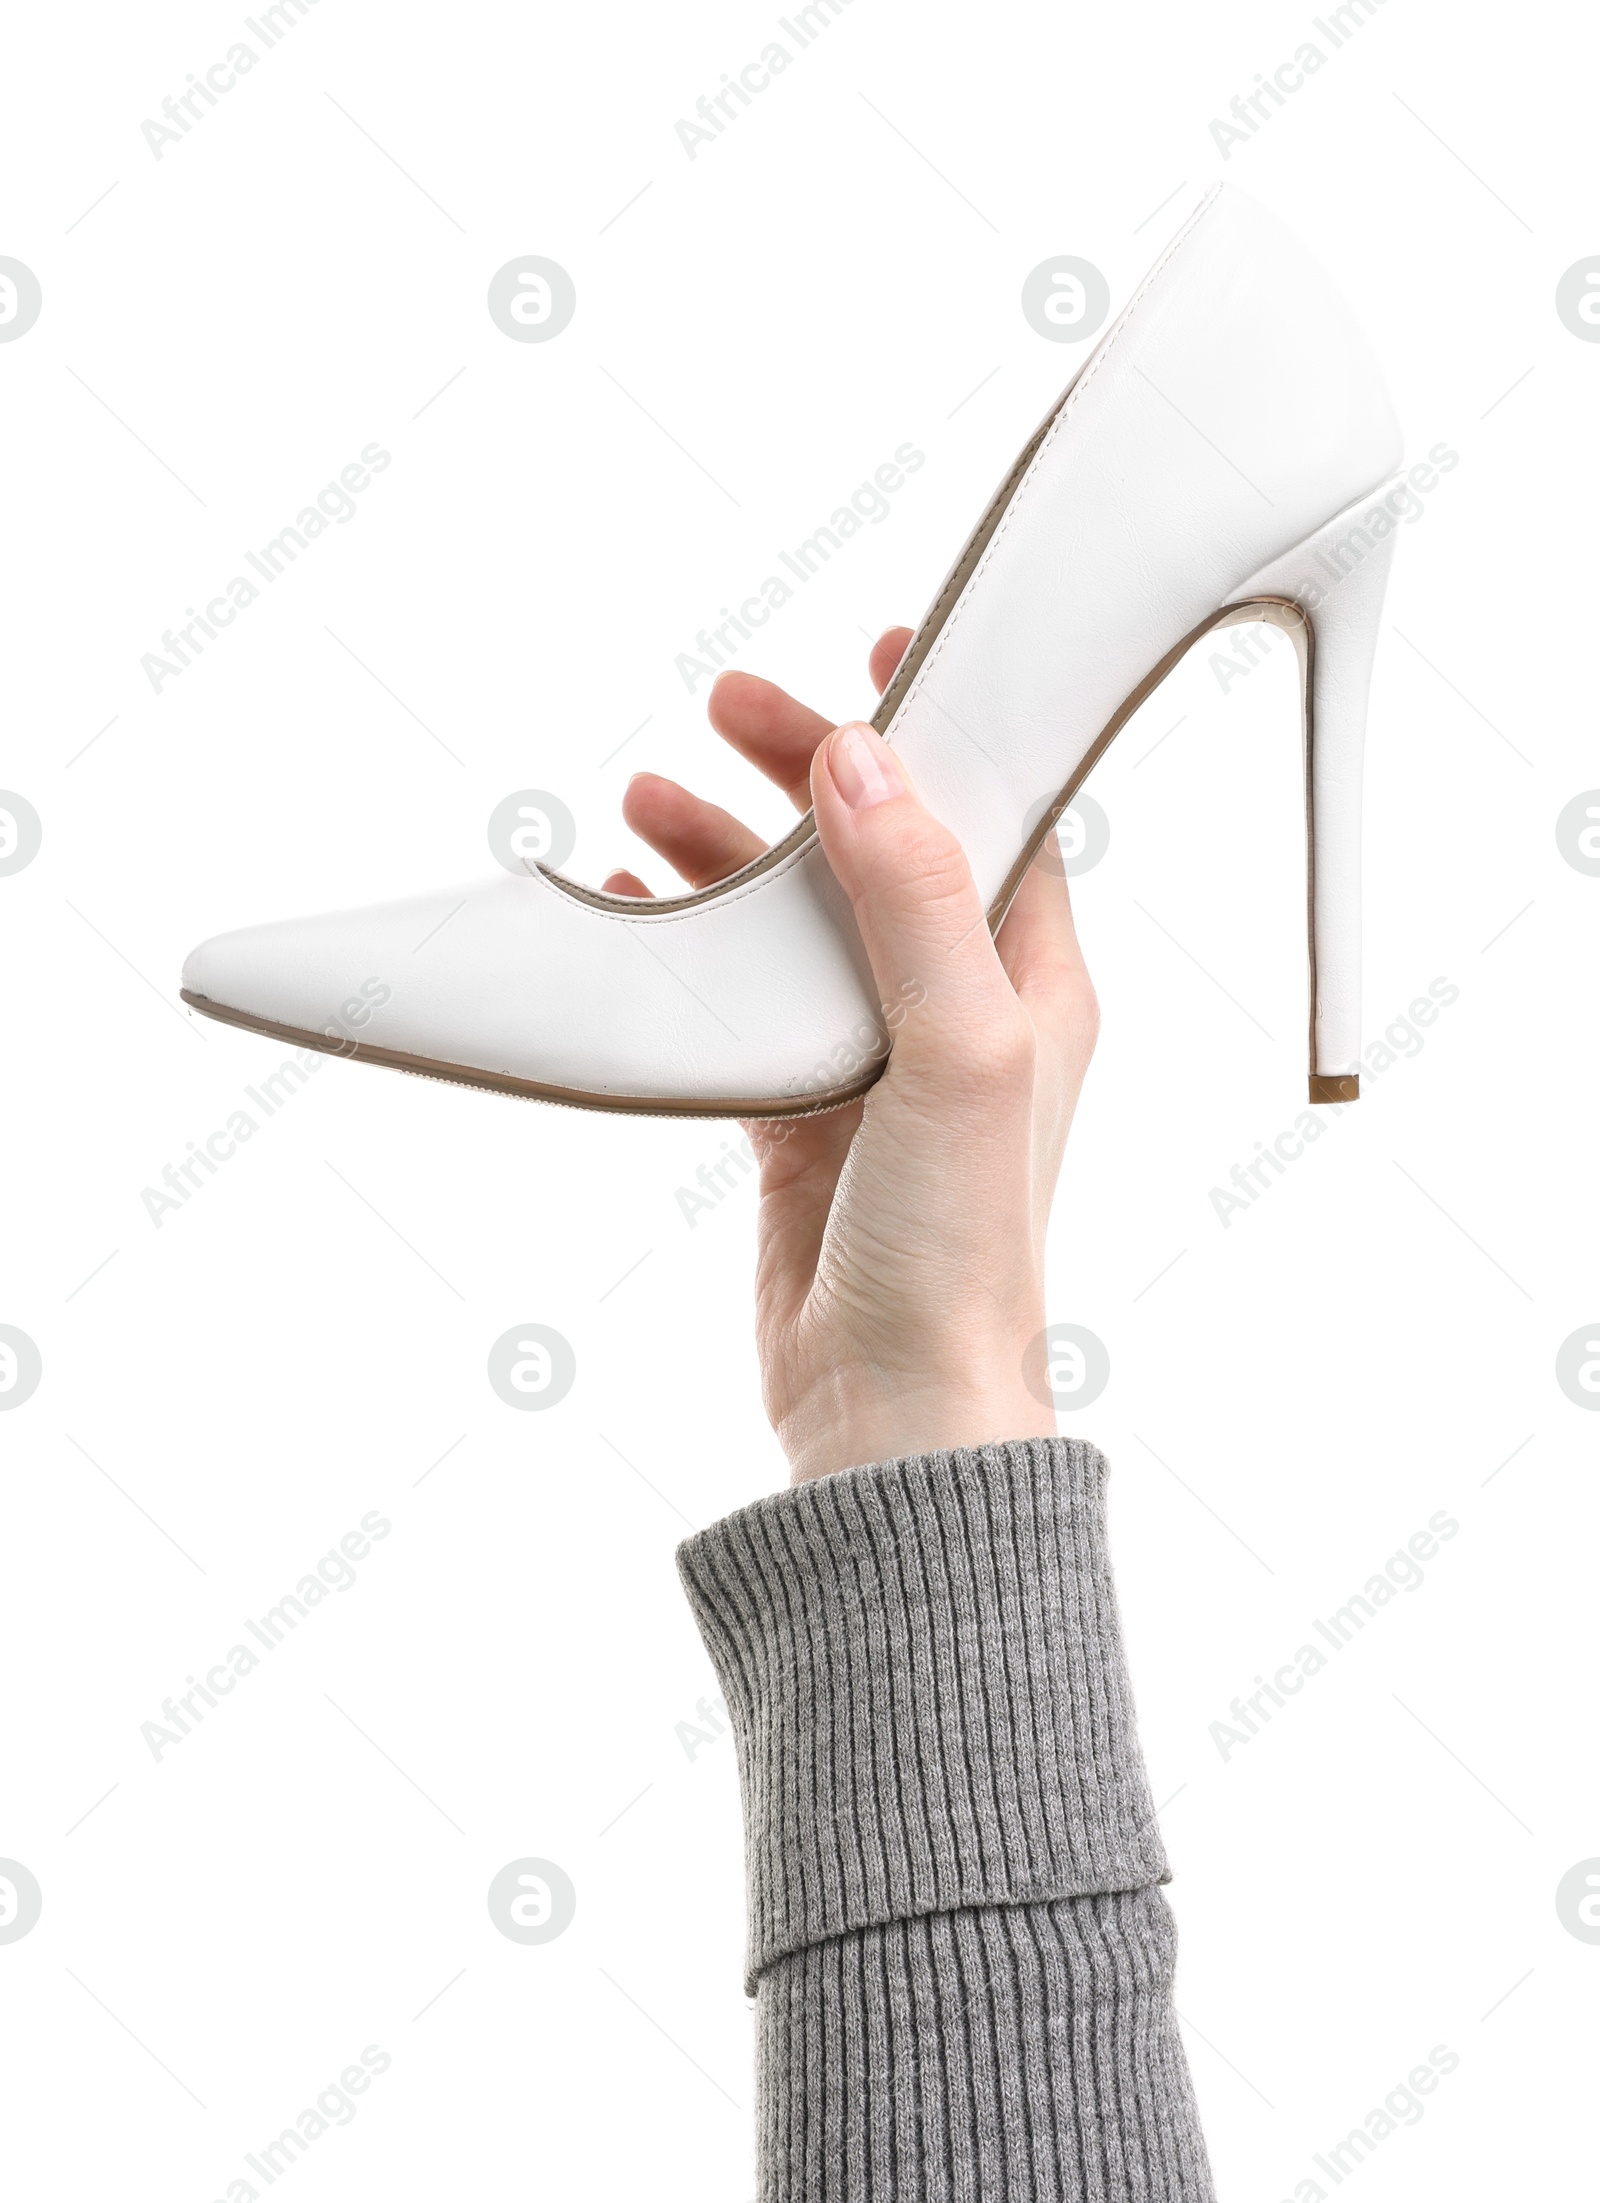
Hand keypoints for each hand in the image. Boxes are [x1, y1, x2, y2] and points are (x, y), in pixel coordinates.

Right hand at [604, 631, 1098, 1482]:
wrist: (894, 1409)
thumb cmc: (959, 1245)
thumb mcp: (960, 1053)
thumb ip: (916, 901)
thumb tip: (865, 761)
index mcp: (1032, 979)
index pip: (995, 810)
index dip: (942, 723)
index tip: (879, 646)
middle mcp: (962, 1011)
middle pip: (879, 848)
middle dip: (805, 771)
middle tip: (722, 710)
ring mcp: (877, 1064)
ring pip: (798, 923)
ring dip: (730, 859)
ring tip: (643, 806)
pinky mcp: (803, 1120)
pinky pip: (740, 1007)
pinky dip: (691, 956)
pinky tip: (632, 921)